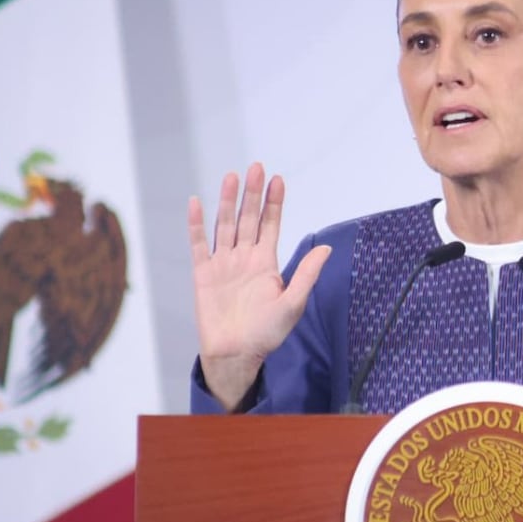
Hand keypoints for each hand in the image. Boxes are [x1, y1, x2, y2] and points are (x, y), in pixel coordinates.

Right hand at [188, 162, 330, 408]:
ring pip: (225, 225)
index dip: (274, 203)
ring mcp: (223, 264)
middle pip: (248, 218)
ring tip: (232, 177)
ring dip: (228, 201)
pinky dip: (197, 224)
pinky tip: (197, 203)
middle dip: (253, 194)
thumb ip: (306, 274)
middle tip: (257, 167)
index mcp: (266, 262)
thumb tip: (326, 249)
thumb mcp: (293, 303)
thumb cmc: (267, 333)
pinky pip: (199, 244)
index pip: (271, 225)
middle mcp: (244, 258)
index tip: (279, 179)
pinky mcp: (203, 274)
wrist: (237, 354)